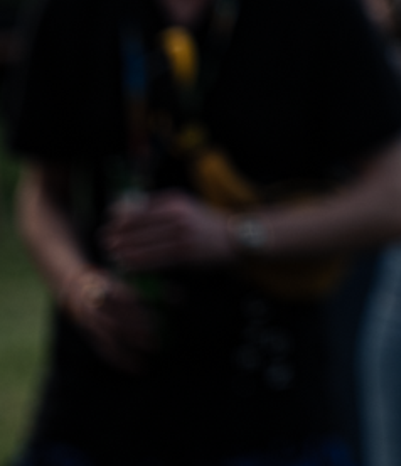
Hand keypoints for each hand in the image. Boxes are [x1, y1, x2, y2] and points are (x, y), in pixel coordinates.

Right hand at [62, 267, 159, 372]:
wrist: (75, 287)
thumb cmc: (114, 282)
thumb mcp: (130, 278)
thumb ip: (154, 286)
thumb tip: (183, 298)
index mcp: (107, 286)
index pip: (125, 298)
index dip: (141, 310)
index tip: (159, 318)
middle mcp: (95, 305)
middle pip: (116, 320)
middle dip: (136, 332)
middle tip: (156, 341)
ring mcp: (90, 322)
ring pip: (109, 338)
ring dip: (127, 351)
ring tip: (146, 362)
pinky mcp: (89, 335)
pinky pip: (103, 349)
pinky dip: (119, 360)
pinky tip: (134, 370)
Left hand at [102, 189, 241, 272]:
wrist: (233, 235)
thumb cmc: (203, 221)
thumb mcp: (184, 205)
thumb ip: (159, 206)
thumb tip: (129, 210)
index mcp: (175, 201)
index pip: (141, 207)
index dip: (121, 216)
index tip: (108, 221)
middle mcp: (178, 216)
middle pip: (140, 226)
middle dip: (118, 233)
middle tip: (102, 239)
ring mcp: (182, 235)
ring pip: (145, 244)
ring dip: (125, 249)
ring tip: (111, 252)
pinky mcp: (186, 254)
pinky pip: (157, 259)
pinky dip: (139, 262)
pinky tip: (128, 264)